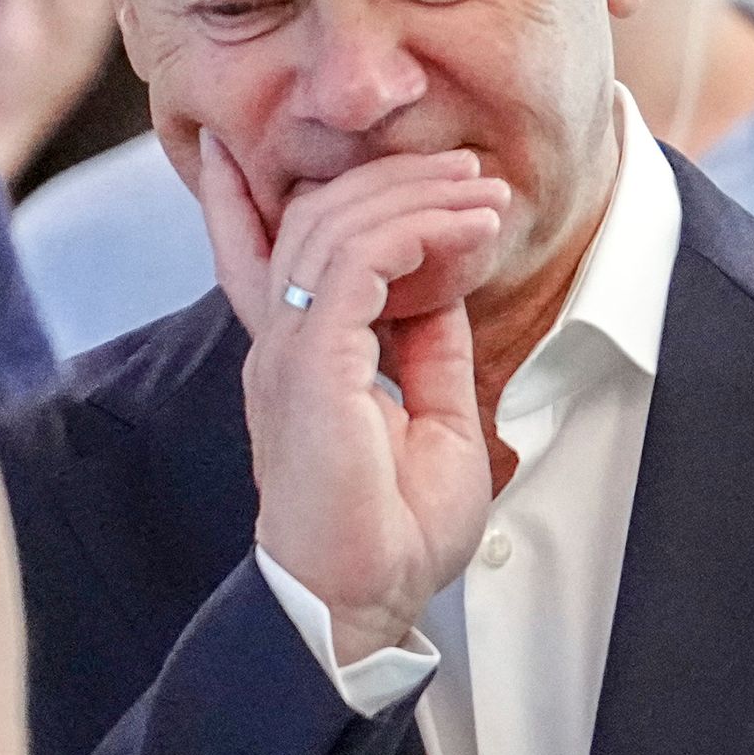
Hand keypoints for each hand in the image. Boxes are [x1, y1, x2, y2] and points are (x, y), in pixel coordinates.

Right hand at [194, 136, 505, 663]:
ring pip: (336, 222)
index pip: (270, 246)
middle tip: (467, 168)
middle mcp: (281, 343)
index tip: (362, 150)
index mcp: (297, 358)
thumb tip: (442, 291)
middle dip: (393, 177)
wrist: (358, 604)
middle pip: (316, 215)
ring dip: (417, 195)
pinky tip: (465, 229)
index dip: (277, 188)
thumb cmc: (387, 538)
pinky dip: (415, 230)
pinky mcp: (313, 363)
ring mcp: (290, 349)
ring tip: (483, 193)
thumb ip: (427, 352)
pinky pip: (358, 259)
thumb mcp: (431, 424)